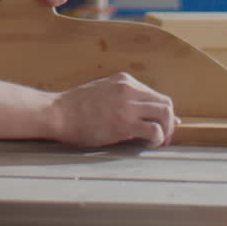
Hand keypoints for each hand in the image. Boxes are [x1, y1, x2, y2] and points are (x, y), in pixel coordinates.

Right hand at [43, 72, 178, 147]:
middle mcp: (129, 89)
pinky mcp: (124, 123)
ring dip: (166, 130)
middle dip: (169, 122)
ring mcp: (127, 105)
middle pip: (166, 103)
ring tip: (157, 142)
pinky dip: (157, 139)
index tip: (161, 126)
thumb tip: (142, 111)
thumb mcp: (102, 92)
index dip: (162, 113)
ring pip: (165, 114)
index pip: (155, 95)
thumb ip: (123, 98)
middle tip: (163, 137)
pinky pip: (154, 130)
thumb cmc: (75, 107)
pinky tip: (146, 144)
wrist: (57, 113)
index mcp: (124, 81)